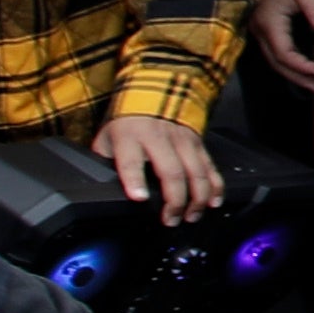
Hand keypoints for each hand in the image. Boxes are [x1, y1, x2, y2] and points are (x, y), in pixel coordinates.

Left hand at [97, 113, 222, 224]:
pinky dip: (214, 186)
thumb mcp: (108, 137)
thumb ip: (105, 161)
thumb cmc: (129, 123)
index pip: (131, 160)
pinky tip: (212, 201)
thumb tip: (98, 185)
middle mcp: (159, 138)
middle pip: (171, 172)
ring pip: (196, 172)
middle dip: (174, 200)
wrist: (155, 93)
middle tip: (170, 219)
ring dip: (196, 198)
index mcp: (130, 137)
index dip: (135, 180)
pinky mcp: (198, 143)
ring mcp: (182, 140)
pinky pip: (210, 167)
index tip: (139, 197)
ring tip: (190, 216)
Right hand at [249, 0, 313, 90]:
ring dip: (293, 73)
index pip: (284, 53)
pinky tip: (303, 68)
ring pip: (273, 59)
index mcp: (270, 22)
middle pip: (276, 62)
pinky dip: (289, 63)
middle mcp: (260, 29)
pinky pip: (275, 51)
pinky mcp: (266, 26)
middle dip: (297, 77)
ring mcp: (261, 28)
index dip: (302, 67)